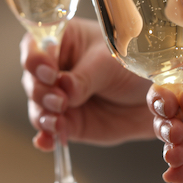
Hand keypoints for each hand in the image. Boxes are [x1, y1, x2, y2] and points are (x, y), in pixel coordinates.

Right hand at [21, 17, 152, 149]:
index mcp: (62, 40)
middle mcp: (54, 68)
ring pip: (37, 107)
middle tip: (60, 101)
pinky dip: (46, 137)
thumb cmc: (131, 67)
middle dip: (42, 92)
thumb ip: (85, 77)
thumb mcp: (110, 64)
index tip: (49, 73)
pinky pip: (49, 130)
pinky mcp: (66, 121)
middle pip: (32, 79)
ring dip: (43, 116)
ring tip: (58, 123)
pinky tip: (47, 142)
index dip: (36, 60)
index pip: (35, 46)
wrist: (150, 97)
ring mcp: (57, 96)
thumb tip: (64, 87)